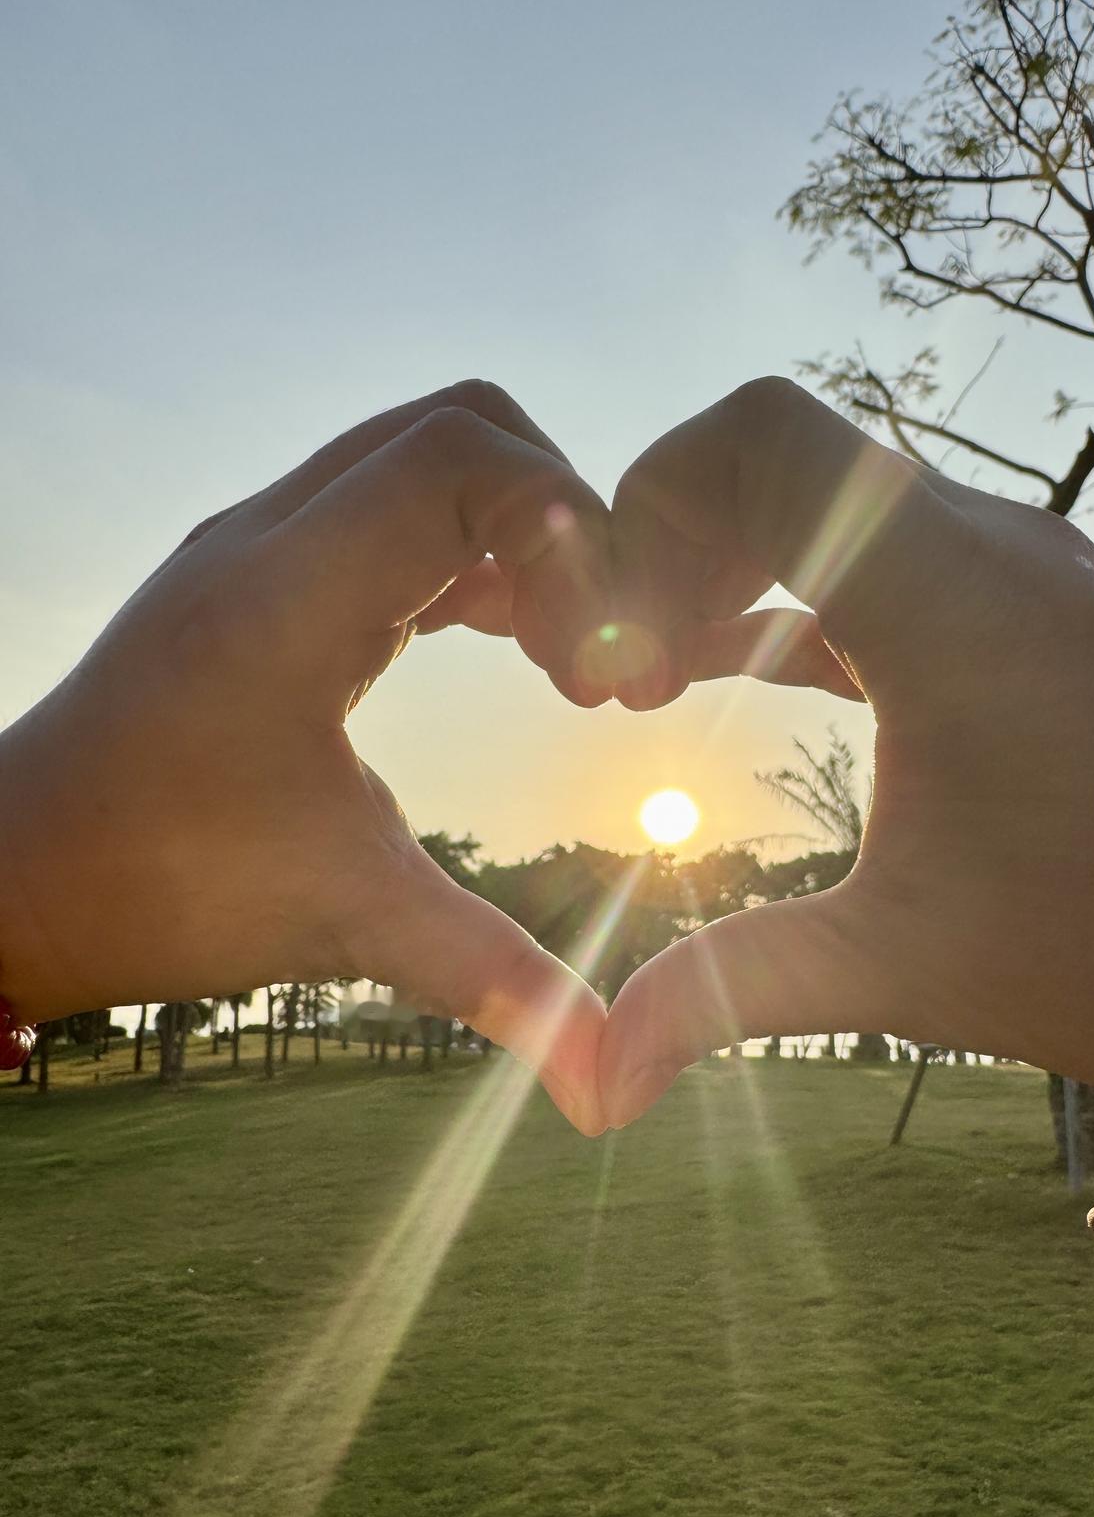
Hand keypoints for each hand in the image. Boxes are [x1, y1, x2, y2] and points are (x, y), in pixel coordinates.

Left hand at [0, 383, 612, 1130]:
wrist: (14, 875)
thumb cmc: (152, 886)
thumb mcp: (342, 918)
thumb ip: (492, 978)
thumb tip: (610, 1088)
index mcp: (290, 594)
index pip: (468, 456)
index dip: (573, 536)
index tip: (600, 672)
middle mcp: (271, 539)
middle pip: (462, 428)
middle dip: (566, 526)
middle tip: (602, 657)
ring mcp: (261, 548)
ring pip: (428, 462)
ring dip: (522, 540)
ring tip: (569, 663)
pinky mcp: (264, 579)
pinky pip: (394, 513)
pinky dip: (474, 557)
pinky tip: (512, 645)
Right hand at [599, 377, 1093, 1123]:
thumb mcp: (903, 968)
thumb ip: (730, 992)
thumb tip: (597, 1083)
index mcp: (952, 604)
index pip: (763, 441)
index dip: (650, 509)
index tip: (614, 648)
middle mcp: (989, 549)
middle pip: (776, 457)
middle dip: (667, 547)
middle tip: (620, 682)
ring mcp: (1011, 568)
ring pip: (822, 494)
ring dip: (721, 566)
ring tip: (655, 684)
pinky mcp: (1016, 604)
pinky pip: (869, 549)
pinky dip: (782, 588)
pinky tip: (722, 667)